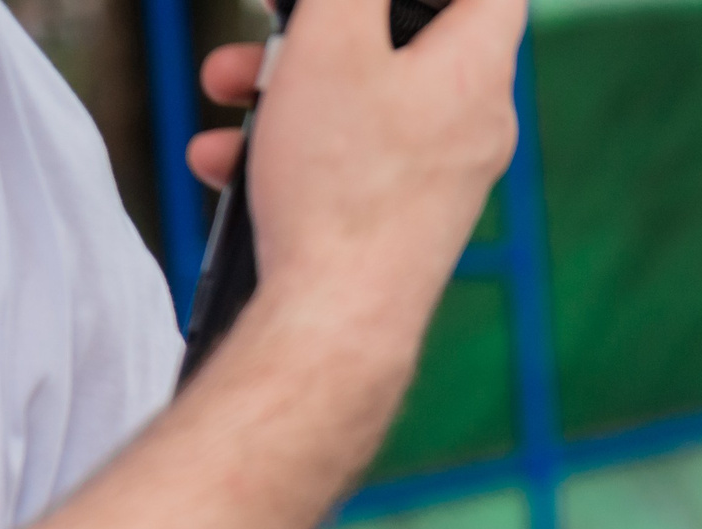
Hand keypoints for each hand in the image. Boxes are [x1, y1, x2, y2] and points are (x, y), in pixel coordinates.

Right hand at [188, 0, 529, 361]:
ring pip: (362, 99)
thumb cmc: (340, 187)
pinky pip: (347, 159)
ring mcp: (440, 178)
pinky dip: (289, 148)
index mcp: (477, 72)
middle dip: (319, 20)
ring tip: (225, 86)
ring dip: (283, 83)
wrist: (334, 324)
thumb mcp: (332, 42)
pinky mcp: (403, 220)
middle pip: (406, 36)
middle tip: (270, 14)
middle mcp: (473, 125)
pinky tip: (227, 160)